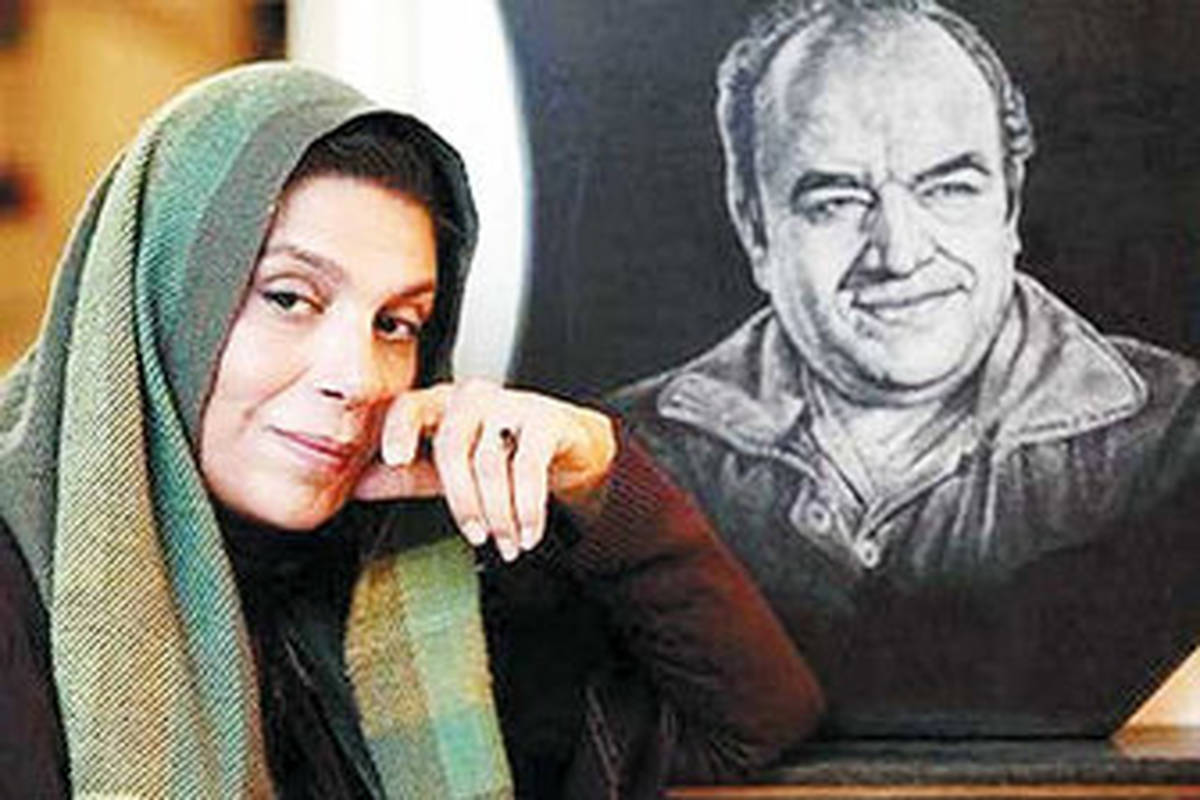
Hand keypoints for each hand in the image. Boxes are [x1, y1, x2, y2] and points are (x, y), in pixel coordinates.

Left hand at [353, 379, 616, 560]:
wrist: (568, 446)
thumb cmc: (503, 453)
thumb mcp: (451, 468)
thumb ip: (406, 476)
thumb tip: (357, 486)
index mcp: (441, 404)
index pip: (410, 406)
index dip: (399, 429)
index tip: (394, 459)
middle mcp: (473, 397)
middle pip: (452, 446)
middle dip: (462, 501)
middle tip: (474, 536)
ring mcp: (511, 403)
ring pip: (491, 463)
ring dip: (500, 515)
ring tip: (507, 543)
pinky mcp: (546, 420)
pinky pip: (529, 468)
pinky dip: (528, 509)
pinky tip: (528, 532)